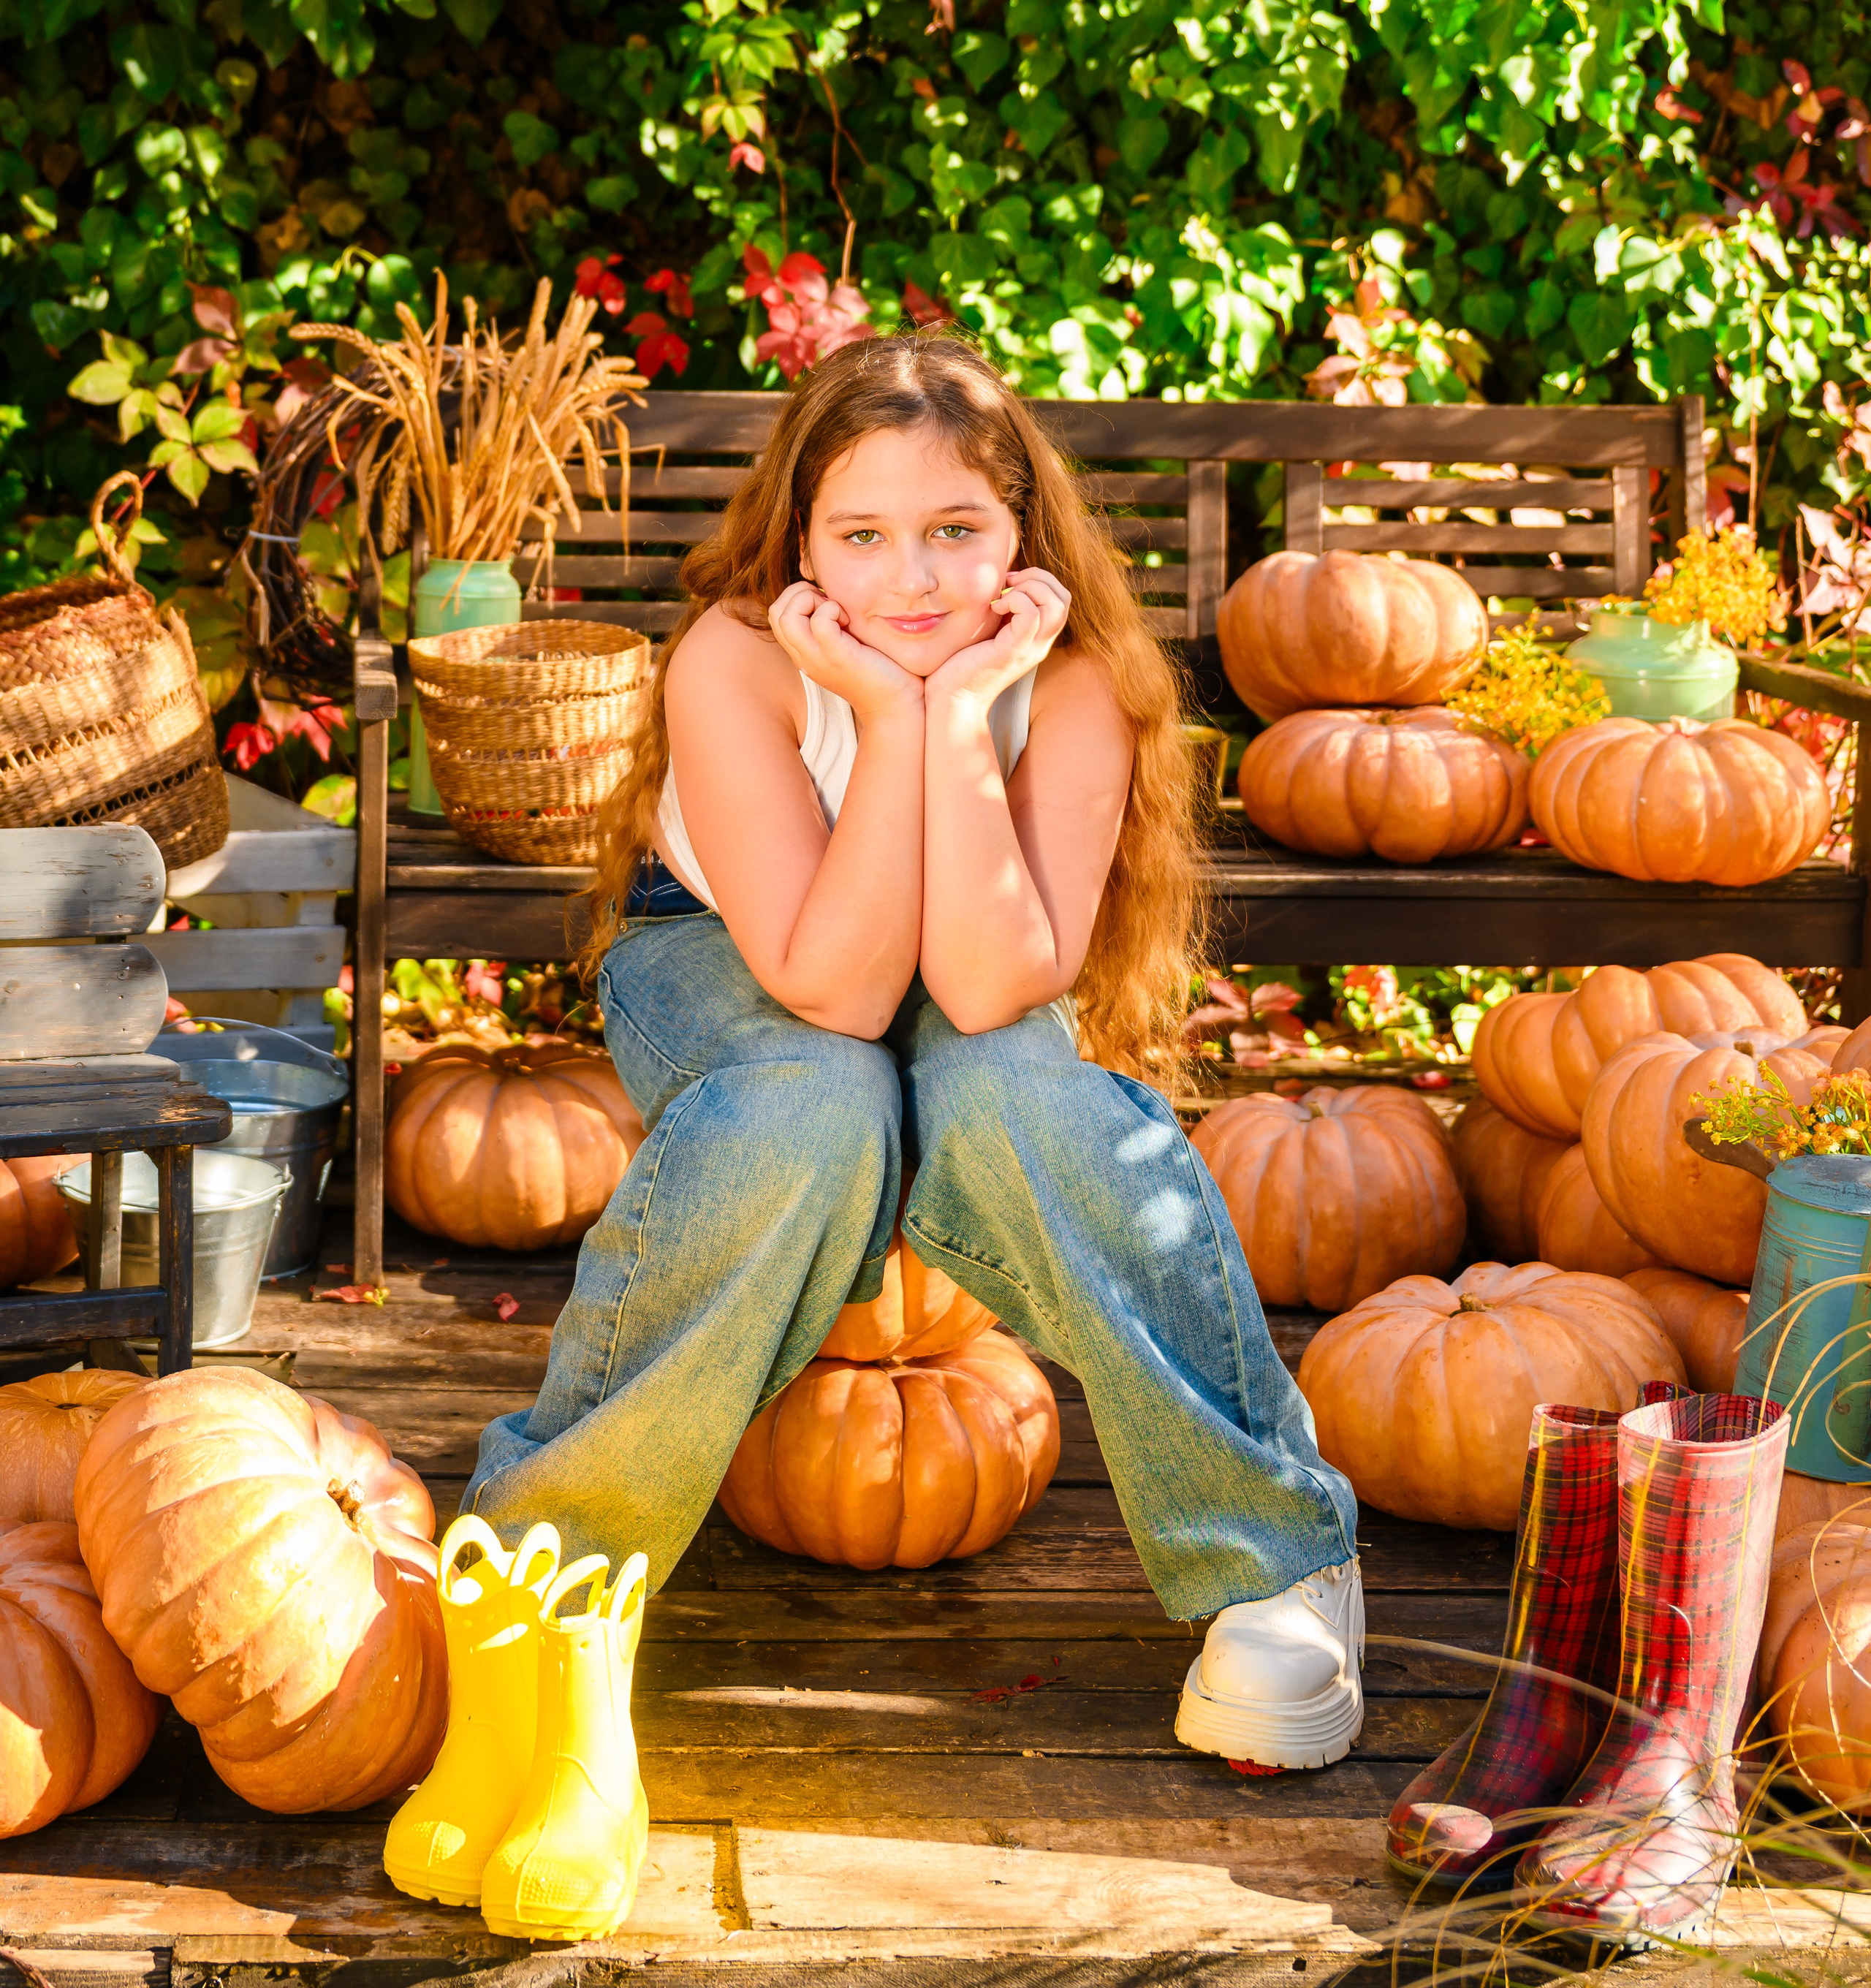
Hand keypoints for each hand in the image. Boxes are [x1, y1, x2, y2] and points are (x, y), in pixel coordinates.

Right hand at [768, 580, 922, 722]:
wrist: (894, 706)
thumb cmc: (879, 671)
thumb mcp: (847, 644)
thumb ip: (833, 624)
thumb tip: (832, 593)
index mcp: (804, 653)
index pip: (777, 614)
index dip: (799, 597)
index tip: (828, 605)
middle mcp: (804, 657)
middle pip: (775, 612)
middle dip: (801, 594)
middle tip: (831, 605)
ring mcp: (817, 658)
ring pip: (786, 615)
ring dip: (812, 600)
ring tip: (838, 613)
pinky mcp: (837, 657)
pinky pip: (819, 621)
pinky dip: (833, 609)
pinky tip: (849, 621)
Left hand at [925, 568, 1071, 709]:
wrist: (953, 698)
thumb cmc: (963, 663)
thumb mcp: (989, 630)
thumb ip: (1003, 609)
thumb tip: (1003, 580)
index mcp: (1037, 637)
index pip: (1060, 598)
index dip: (1040, 579)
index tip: (1008, 582)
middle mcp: (1040, 644)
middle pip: (1063, 598)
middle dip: (1038, 578)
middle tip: (1007, 583)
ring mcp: (1030, 649)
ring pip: (1056, 604)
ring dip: (1029, 587)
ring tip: (1002, 596)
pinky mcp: (1013, 651)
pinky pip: (1031, 614)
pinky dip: (1014, 600)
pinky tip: (994, 608)